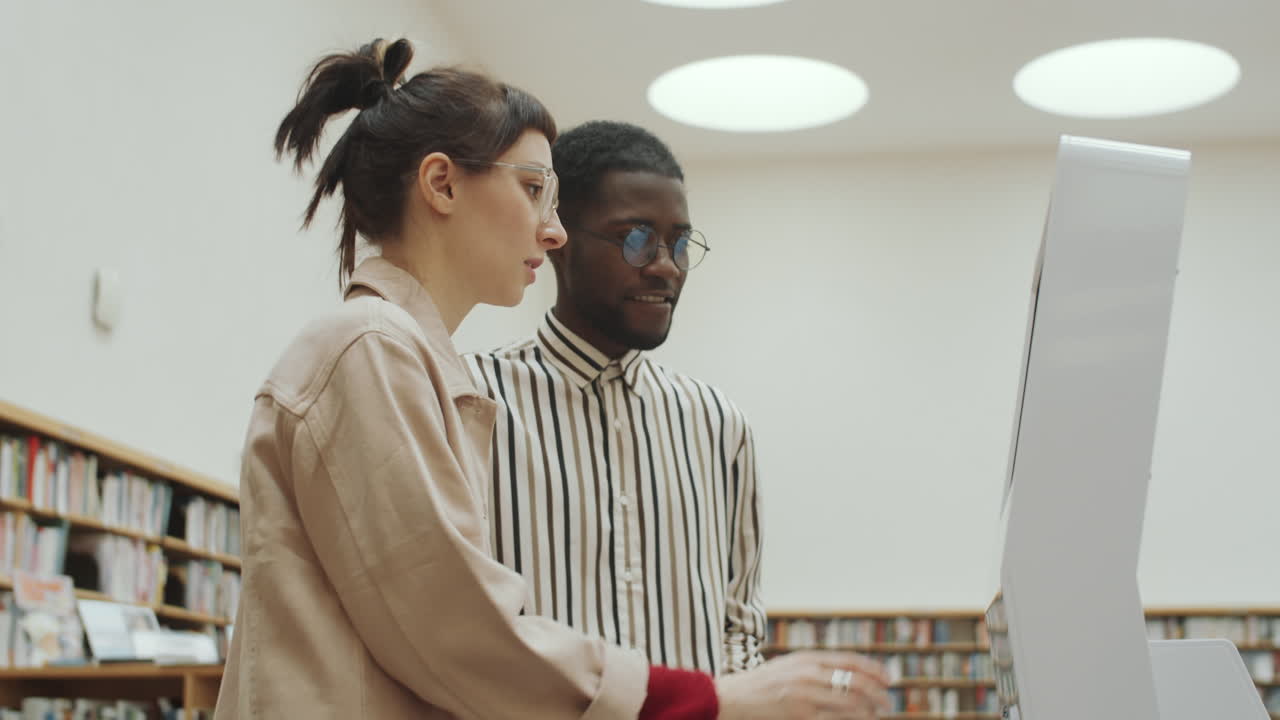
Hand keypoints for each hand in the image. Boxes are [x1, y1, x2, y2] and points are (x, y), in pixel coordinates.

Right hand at [714, 650, 890, 719]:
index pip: (851, 661)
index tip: (888, 679)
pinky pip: (834, 719)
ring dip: (868, 711)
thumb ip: (814, 667)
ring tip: (876, 715)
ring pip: (850, 703)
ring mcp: (805, 695)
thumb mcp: (789, 666)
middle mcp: (808, 673)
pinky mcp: (800, 715)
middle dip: (877, 694)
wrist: (732, 697)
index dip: (874, 670)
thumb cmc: (761, 684)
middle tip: (886, 703)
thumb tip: (848, 673)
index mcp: (807, 658)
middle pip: (856, 682)